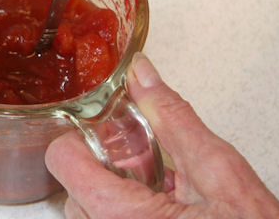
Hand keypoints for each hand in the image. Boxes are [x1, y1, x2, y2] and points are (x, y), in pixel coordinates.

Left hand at [45, 53, 278, 218]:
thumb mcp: (217, 168)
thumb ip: (173, 116)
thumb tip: (142, 74)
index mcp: (120, 217)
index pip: (61, 160)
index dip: (80, 136)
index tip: (101, 129)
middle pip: (74, 187)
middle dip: (105, 165)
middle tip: (143, 157)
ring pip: (90, 209)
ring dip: (116, 188)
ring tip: (159, 183)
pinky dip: (127, 207)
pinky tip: (163, 203)